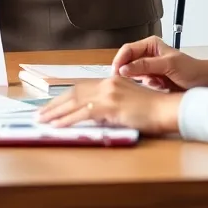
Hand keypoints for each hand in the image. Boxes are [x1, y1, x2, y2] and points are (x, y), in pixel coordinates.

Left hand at [36, 76, 182, 134]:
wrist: (167, 110)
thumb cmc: (153, 110)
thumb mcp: (127, 102)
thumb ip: (109, 105)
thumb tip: (93, 114)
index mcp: (110, 80)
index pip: (80, 88)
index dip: (64, 98)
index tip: (51, 106)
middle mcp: (107, 83)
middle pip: (73, 93)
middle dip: (54, 105)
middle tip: (40, 114)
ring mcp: (108, 93)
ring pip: (74, 102)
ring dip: (55, 113)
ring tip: (42, 121)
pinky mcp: (111, 105)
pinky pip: (83, 114)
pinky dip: (67, 121)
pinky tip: (57, 127)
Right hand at [111, 36, 207, 91]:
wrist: (206, 83)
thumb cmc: (192, 70)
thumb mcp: (168, 65)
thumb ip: (146, 65)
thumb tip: (124, 68)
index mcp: (150, 45)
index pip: (128, 50)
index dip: (120, 60)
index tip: (116, 72)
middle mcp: (147, 55)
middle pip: (127, 62)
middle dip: (124, 72)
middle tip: (120, 83)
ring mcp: (149, 68)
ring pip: (131, 73)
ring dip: (133, 81)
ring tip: (135, 87)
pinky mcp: (152, 80)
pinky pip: (139, 83)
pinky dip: (141, 87)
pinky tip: (147, 90)